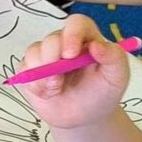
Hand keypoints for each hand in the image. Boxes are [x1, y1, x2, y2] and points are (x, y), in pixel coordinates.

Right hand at [14, 14, 130, 128]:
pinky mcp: (31, 70)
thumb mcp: (118, 77)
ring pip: (33, 52)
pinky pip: (23, 69)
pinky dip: (33, 84)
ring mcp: (46, 56)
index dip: (71, 34)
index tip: (71, 55)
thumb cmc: (102, 94)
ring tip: (56, 89)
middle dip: (52, 61)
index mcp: (86, 39)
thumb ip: (114, 58)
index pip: (76, 23)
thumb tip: (97, 45)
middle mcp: (64, 44)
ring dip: (41, 75)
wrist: (85, 117)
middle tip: (59, 81)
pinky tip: (47, 93)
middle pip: (51, 39)